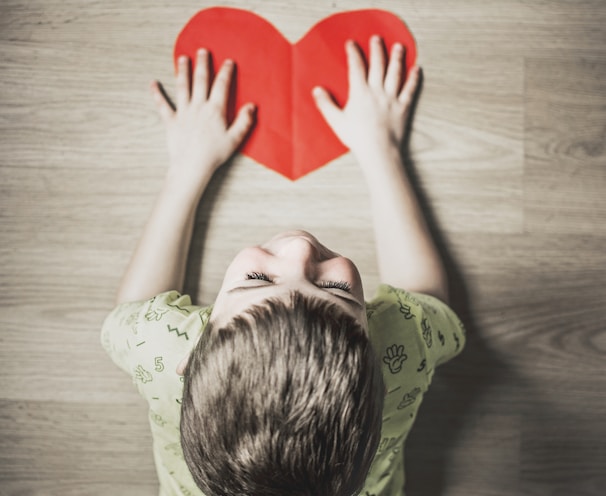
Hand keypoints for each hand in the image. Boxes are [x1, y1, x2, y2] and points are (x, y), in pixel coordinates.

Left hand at [151, 49, 255, 186]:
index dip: (226, 72)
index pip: (221, 86)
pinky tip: (153, 83)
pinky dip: (157, 94)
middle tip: (202, 51)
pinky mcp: (171, 121)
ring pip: (182, 87)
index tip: (228, 62)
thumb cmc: (214, 154)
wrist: (192, 165)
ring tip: (182, 58)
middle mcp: (198, 107)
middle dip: (202, 64)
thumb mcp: (235, 139)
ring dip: (182, 71)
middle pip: (200, 80)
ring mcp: (183, 113)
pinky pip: (162, 105)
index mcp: (215, 110)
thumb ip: (244, 121)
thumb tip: (252, 106)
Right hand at [313, 36, 419, 163]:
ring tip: (399, 47)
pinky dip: (414, 78)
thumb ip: (326, 104)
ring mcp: (392, 98)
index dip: (354, 54)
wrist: (378, 150)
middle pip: (378, 65)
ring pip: (395, 73)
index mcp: (360, 93)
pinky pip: (410, 90)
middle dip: (377, 50)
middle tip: (377, 38)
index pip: (356, 67)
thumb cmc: (356, 137)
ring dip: (397, 58)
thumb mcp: (336, 121)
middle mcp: (377, 91)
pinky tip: (417, 69)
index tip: (352, 44)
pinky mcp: (403, 107)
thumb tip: (317, 90)